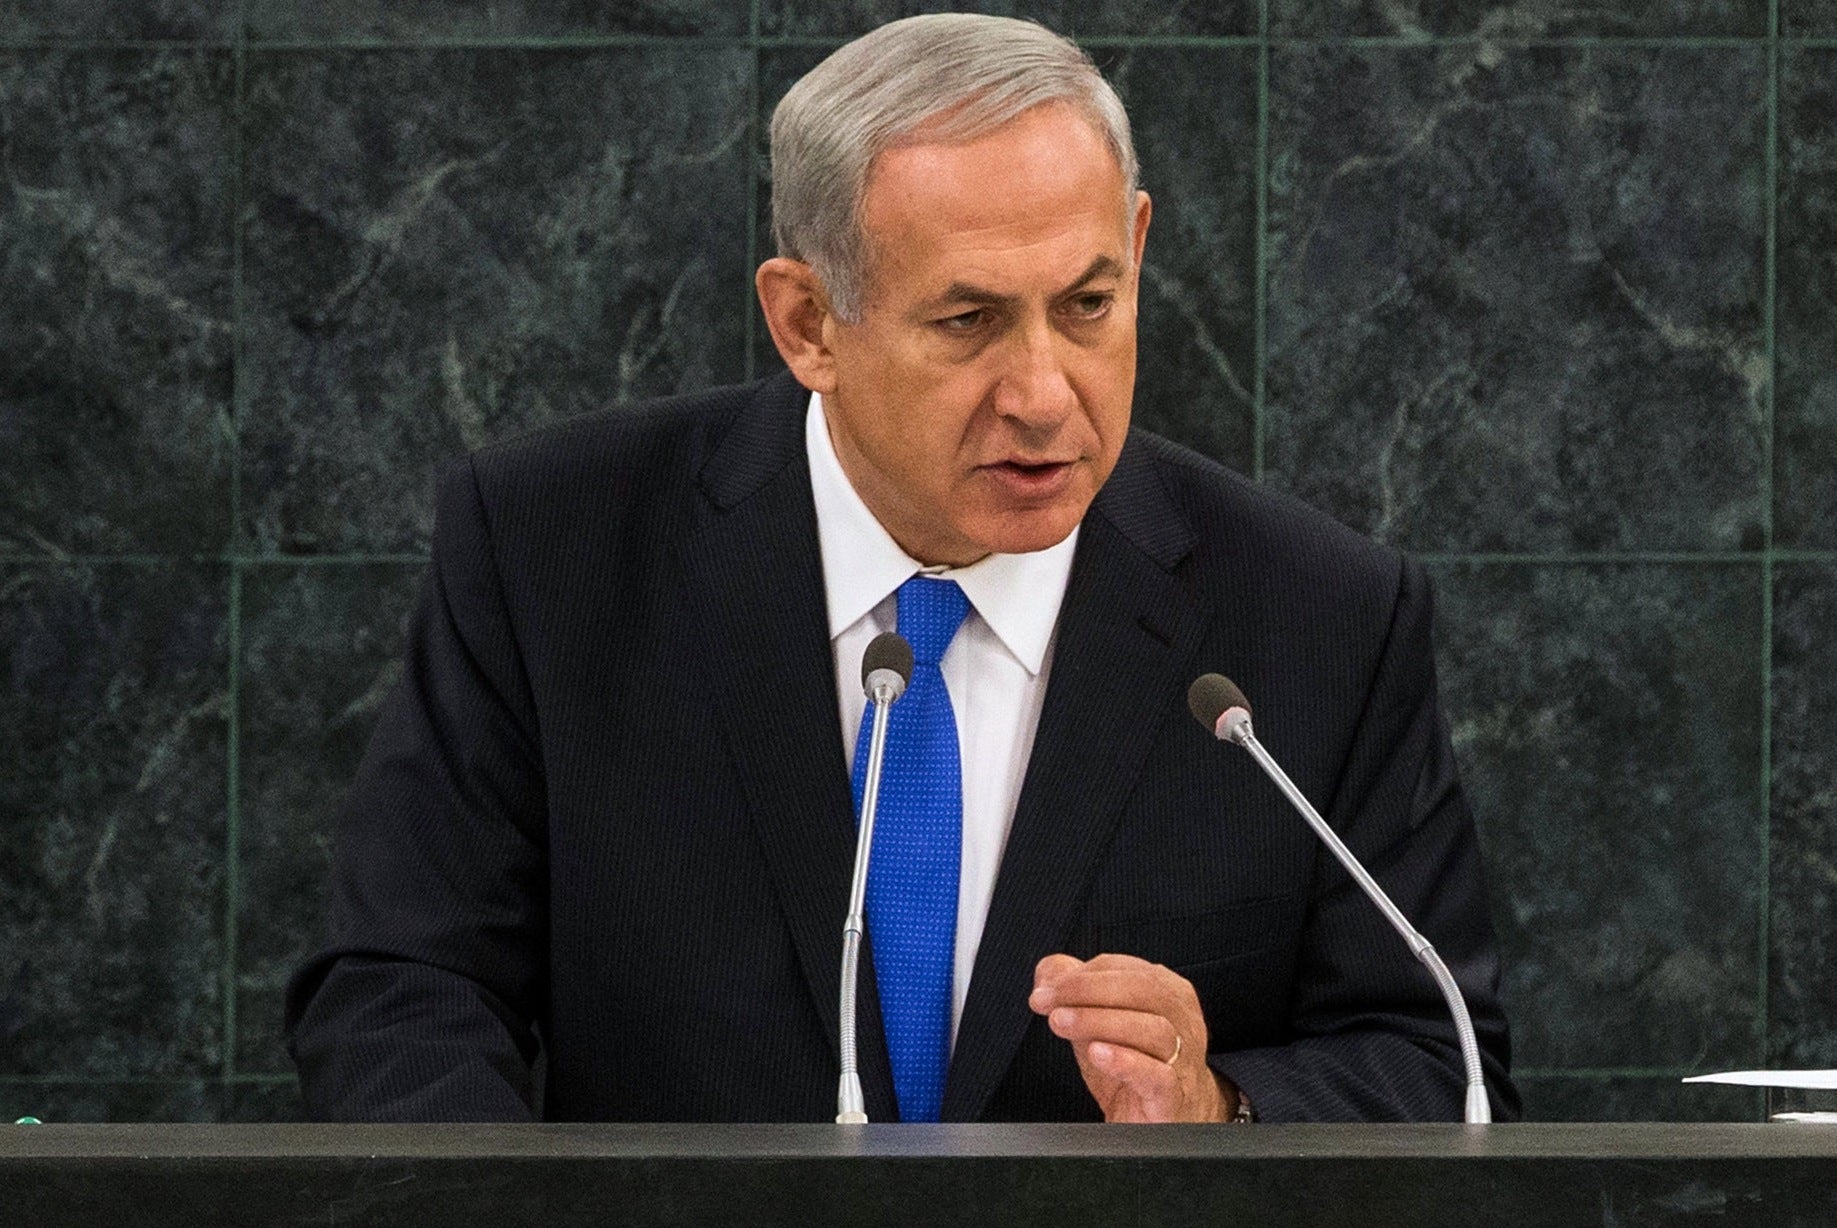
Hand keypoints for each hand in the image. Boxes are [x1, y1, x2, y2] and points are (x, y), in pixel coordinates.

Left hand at [1028, 952, 1239, 1122]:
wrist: (1160, 1124)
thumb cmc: (1133, 1065)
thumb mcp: (1100, 1023)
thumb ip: (1075, 990)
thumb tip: (1048, 975)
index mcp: (1168, 993)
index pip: (1126, 969)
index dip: (1080, 976)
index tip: (1044, 991)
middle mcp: (1183, 1020)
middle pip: (1143, 989)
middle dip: (1087, 990)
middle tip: (1047, 1003)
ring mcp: (1183, 1059)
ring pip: (1153, 1029)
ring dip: (1100, 1021)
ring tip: (1062, 1023)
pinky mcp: (1175, 1098)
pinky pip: (1159, 1075)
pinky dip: (1127, 1061)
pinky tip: (1097, 1053)